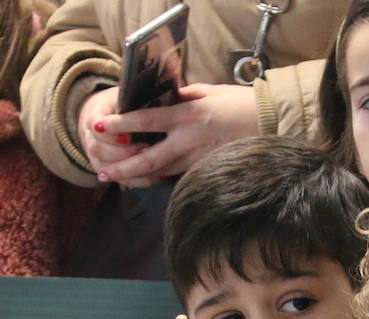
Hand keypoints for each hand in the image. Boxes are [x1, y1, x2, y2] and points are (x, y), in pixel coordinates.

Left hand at [90, 83, 259, 186]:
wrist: (271, 124)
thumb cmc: (242, 104)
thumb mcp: (210, 91)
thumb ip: (185, 95)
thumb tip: (166, 97)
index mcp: (187, 116)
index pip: (145, 121)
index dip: (120, 124)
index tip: (98, 126)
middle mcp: (189, 141)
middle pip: (148, 159)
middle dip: (122, 167)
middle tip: (102, 172)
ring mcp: (198, 159)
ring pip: (161, 172)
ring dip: (136, 176)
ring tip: (116, 178)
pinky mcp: (206, 169)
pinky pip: (178, 174)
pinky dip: (159, 176)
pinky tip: (145, 178)